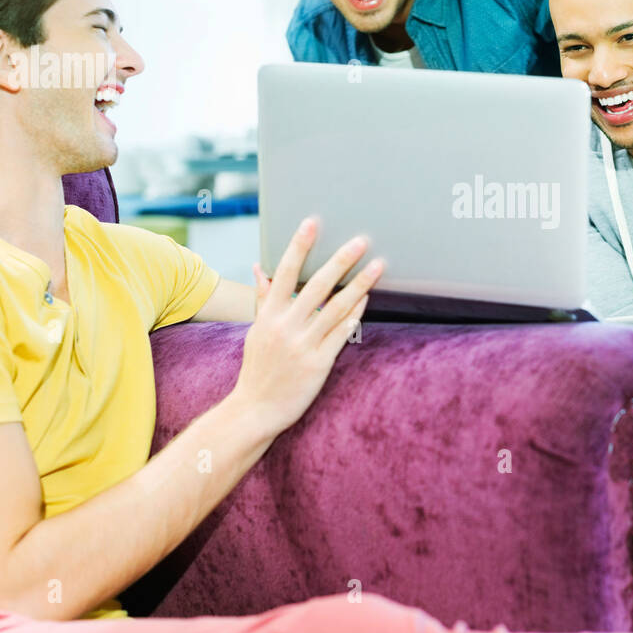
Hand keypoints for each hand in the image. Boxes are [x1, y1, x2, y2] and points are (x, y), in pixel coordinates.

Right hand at [234, 217, 383, 436]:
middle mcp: (285, 327)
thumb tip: (260, 267)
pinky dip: (355, 314)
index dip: (299, 246)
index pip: (285, 272)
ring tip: (378, 265)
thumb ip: (264, 298)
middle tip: (361, 240)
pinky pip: (342, 333)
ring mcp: (302, 345)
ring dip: (359, 284)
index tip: (312, 223)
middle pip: (317, 285)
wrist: (255, 409)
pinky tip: (367, 298)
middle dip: (341, 260)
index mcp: (268, 315)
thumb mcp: (256, 331)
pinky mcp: (318, 364)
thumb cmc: (258, 368)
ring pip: (336, 307)